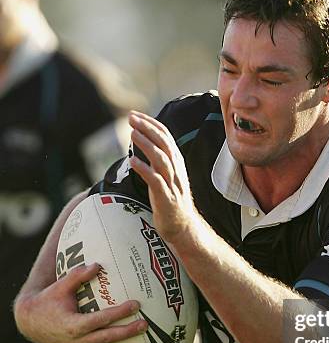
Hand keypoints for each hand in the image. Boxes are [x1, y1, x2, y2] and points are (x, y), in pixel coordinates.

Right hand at [15, 263, 146, 342]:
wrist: (30, 322)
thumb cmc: (48, 301)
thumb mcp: (61, 286)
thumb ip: (78, 275)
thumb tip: (97, 264)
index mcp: (74, 324)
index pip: (101, 319)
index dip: (119, 313)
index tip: (135, 304)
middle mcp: (77, 341)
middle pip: (107, 338)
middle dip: (127, 332)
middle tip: (145, 325)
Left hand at [128, 111, 195, 243]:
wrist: (183, 227)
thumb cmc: (171, 200)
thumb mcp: (166, 176)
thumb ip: (158, 159)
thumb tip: (143, 142)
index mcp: (176, 163)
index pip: (166, 137)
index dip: (151, 124)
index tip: (136, 115)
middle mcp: (176, 171)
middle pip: (164, 144)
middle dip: (148, 129)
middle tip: (132, 118)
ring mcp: (172, 185)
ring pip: (161, 159)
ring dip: (146, 145)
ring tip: (132, 133)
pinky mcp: (167, 199)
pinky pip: (156, 181)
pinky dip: (144, 170)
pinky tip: (133, 161)